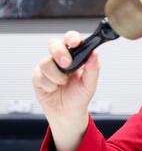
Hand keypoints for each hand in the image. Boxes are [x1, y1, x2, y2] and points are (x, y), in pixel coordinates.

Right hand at [32, 31, 99, 150]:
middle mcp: (60, 58)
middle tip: (67, 64)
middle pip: (53, 44)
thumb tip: (95, 53)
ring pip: (46, 62)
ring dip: (57, 76)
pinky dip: (49, 85)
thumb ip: (93, 68)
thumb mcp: (90, 83)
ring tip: (63, 84)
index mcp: (75, 55)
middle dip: (59, 52)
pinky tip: (54, 89)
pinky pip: (40, 76)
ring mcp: (48, 66)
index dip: (71, 38)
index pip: (71, 39)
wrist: (68, 112)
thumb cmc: (79, 96)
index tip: (75, 43)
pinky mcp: (38, 76)